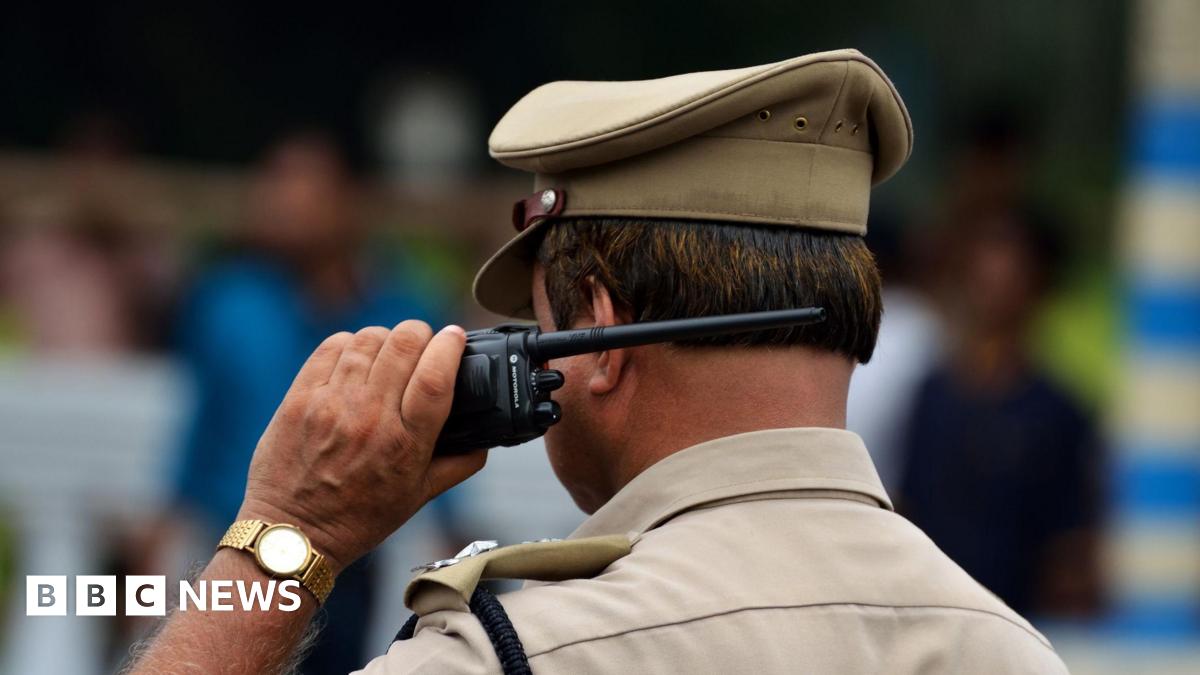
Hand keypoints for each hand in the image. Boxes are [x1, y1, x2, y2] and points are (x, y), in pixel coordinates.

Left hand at [237, 321, 486, 573]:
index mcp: (405, 445)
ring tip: (389, 351)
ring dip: (387, 338)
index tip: (456, 337)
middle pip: (404, 345)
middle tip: (424, 342)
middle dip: (421, 333)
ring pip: (368, 339)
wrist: (292, 533)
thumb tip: (485, 440)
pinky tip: (357, 358)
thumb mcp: (418, 498)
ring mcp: (331, 405)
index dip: (450, 346)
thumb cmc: (357, 518)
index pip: (436, 376)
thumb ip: (458, 465)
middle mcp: (369, 419)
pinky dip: (351, 344)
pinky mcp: (300, 398)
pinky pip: (332, 347)